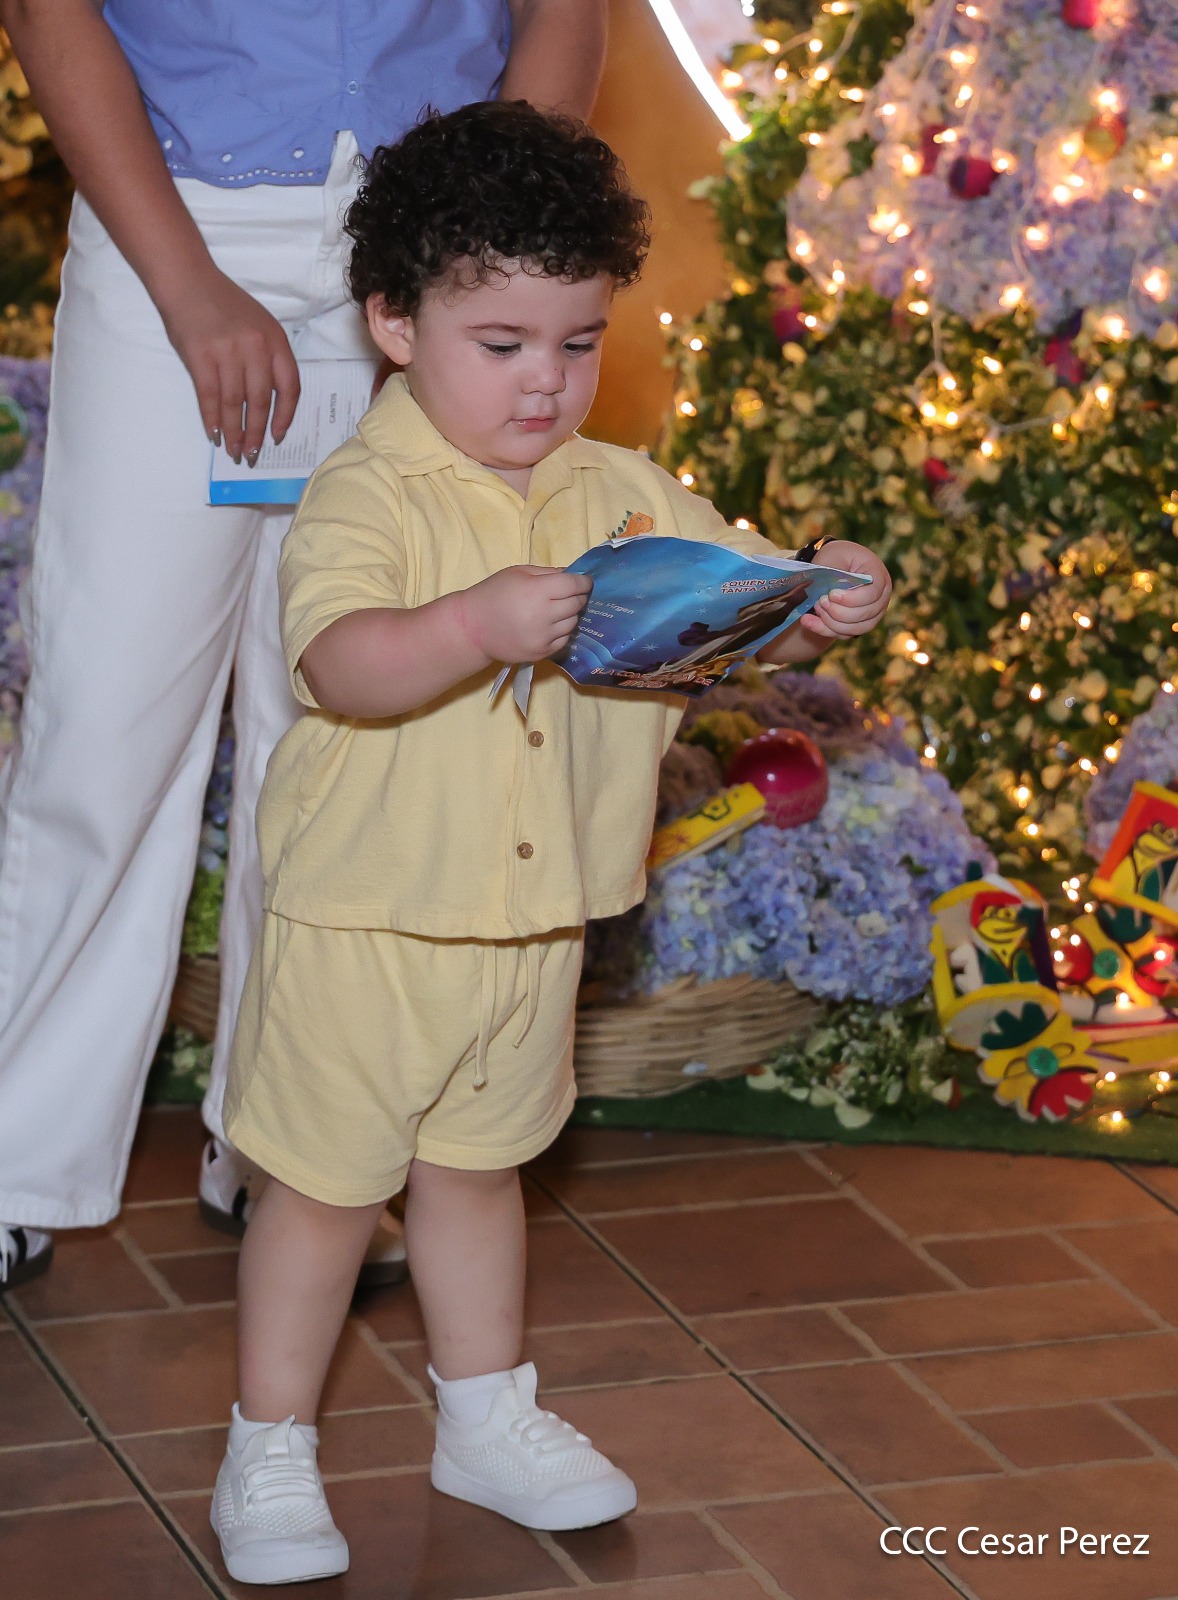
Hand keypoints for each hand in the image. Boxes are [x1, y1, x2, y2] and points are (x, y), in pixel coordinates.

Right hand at [159, 265, 300, 462]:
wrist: (187, 279)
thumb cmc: (223, 304)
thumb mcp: (258, 325)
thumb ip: (267, 358)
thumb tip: (266, 404)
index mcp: (275, 340)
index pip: (289, 387)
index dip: (285, 417)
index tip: (278, 436)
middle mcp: (255, 347)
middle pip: (262, 401)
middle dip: (257, 433)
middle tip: (252, 455)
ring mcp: (227, 351)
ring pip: (235, 404)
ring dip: (234, 432)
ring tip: (233, 451)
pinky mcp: (200, 356)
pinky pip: (210, 396)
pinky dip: (211, 419)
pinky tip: (214, 434)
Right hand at [455, 565, 592, 663]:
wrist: (472, 627)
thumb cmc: (494, 593)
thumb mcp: (519, 573)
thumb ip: (548, 573)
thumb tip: (572, 576)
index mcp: (538, 591)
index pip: (575, 585)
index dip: (584, 582)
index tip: (585, 581)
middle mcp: (544, 615)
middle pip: (577, 604)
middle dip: (578, 596)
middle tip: (571, 593)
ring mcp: (544, 637)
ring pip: (573, 622)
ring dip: (570, 614)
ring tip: (556, 610)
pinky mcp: (541, 652)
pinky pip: (564, 639)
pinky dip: (562, 631)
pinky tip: (549, 625)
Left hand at [801, 541, 891, 639]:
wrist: (833, 564)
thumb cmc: (835, 557)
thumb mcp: (834, 558)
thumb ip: (833, 575)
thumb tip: (825, 596)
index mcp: (878, 574)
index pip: (873, 593)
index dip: (852, 599)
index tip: (831, 594)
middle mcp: (881, 596)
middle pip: (865, 613)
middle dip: (839, 612)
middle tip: (820, 601)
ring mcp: (873, 613)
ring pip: (856, 628)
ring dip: (832, 622)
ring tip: (815, 608)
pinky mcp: (859, 624)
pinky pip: (845, 634)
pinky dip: (825, 629)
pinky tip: (807, 620)